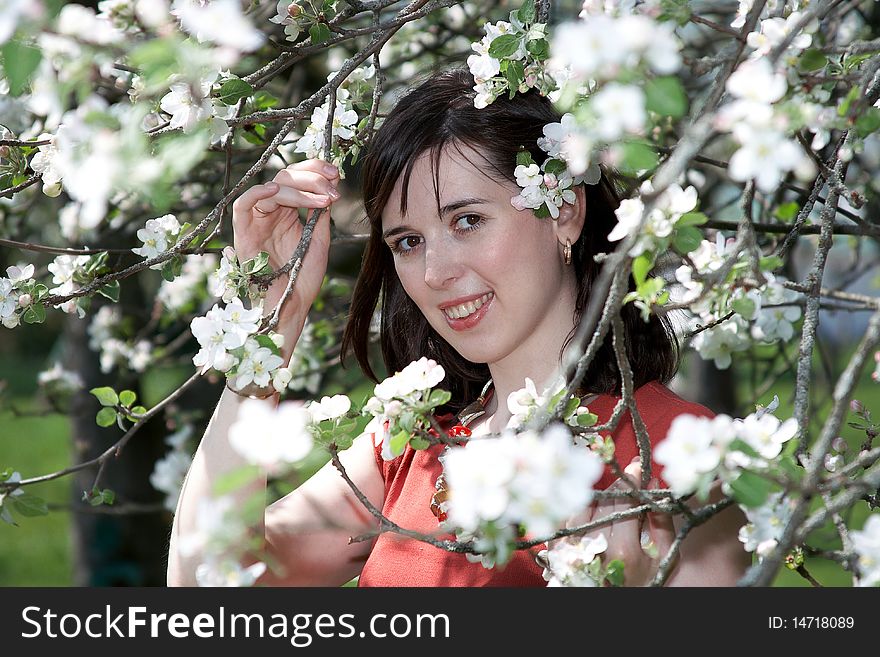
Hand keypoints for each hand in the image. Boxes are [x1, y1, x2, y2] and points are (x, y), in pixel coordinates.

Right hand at [231, 159, 339, 324]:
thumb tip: (330, 182)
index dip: (316, 170)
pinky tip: (275, 191)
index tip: (337, 173)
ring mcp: (257, 218)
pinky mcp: (243, 230)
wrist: (292, 300)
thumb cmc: (304, 273)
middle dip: (312, 178)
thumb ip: (320, 211)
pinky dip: (257, 193)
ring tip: (322, 200)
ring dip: (299, 189)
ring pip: (271, 186)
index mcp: (288, 210)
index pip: (298, 178)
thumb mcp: (319, 237)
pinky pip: (243, 204)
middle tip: (332, 187)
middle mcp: (272, 210)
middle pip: (286, 177)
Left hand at [565, 459, 675, 585]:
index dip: (633, 481)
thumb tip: (655, 488)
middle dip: (620, 485)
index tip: (637, 466)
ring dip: (601, 494)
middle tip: (629, 473)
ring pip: (585, 505)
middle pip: (605, 502)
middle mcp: (594, 546)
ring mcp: (572, 547)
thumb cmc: (642, 583)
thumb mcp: (663, 558)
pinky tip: (592, 503)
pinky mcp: (557, 548)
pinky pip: (566, 516)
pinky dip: (580, 506)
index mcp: (623, 550)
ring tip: (614, 491)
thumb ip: (661, 523)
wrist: (611, 602)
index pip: (626, 502)